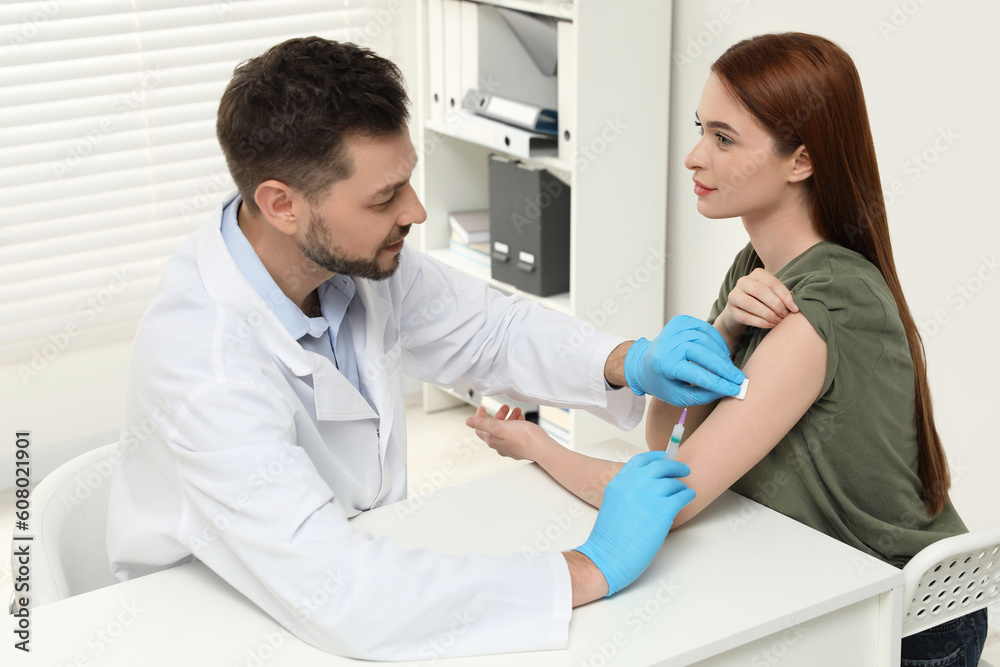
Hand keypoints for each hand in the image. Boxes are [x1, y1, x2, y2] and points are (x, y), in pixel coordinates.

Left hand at [465, 405, 552, 460]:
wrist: (541, 447)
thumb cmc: (523, 438)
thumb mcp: (499, 427)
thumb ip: (482, 424)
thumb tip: (468, 422)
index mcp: (493, 440)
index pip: (480, 428)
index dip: (479, 417)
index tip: (482, 408)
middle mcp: (500, 445)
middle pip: (494, 428)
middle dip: (499, 415)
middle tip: (505, 407)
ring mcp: (510, 446)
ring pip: (506, 429)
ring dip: (509, 418)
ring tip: (516, 411)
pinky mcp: (521, 445)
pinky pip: (515, 433)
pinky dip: (517, 424)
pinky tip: (522, 420)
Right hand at [575, 450, 694, 595]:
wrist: (609, 555)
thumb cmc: (610, 537)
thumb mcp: (613, 503)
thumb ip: (629, 490)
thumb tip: (650, 485)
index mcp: (620, 482)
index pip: (642, 460)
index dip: (656, 457)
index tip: (665, 457)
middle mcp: (634, 484)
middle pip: (661, 466)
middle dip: (675, 467)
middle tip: (683, 470)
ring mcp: (649, 495)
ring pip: (673, 483)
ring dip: (681, 486)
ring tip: (683, 492)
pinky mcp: (663, 510)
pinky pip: (682, 496)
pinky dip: (688, 495)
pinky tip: (689, 498)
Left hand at [624, 315, 744, 405]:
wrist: (644, 362)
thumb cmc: (662, 382)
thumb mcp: (678, 396)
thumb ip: (703, 395)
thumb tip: (728, 389)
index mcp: (664, 364)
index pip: (696, 374)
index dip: (719, 383)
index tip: (736, 389)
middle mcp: (667, 343)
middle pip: (703, 353)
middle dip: (724, 368)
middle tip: (740, 379)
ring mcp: (674, 329)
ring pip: (707, 339)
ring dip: (722, 355)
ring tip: (730, 370)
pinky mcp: (681, 321)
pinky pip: (706, 328)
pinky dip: (717, 341)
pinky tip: (723, 354)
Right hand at [715, 268, 798, 342]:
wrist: (739, 314)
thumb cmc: (761, 302)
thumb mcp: (771, 294)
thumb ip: (782, 295)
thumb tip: (795, 303)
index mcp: (756, 274)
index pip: (773, 283)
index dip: (786, 297)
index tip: (795, 309)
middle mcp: (743, 281)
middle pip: (761, 291)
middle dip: (776, 305)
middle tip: (785, 316)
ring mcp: (734, 296)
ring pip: (752, 304)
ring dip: (768, 314)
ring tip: (778, 321)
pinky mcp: (730, 311)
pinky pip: (746, 317)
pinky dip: (761, 322)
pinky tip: (770, 325)